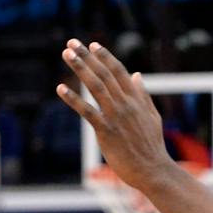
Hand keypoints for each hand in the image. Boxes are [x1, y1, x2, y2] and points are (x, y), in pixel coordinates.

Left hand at [56, 40, 171, 189]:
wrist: (152, 170)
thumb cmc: (151, 145)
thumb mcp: (152, 116)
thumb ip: (143, 95)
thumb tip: (137, 75)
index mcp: (136, 99)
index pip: (119, 71)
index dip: (105, 56)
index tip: (92, 44)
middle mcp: (125, 103)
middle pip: (104, 74)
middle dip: (87, 56)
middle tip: (71, 43)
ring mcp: (116, 116)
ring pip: (96, 86)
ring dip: (80, 69)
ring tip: (67, 55)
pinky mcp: (106, 131)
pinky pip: (87, 111)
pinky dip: (73, 99)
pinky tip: (60, 89)